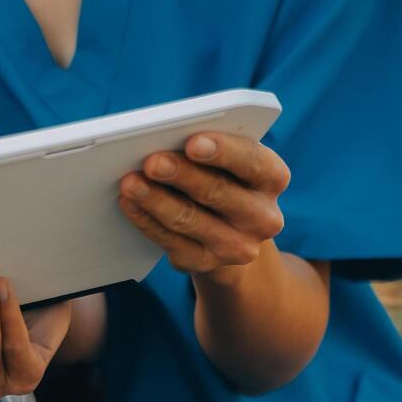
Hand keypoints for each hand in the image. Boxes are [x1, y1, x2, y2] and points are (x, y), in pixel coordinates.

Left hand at [117, 133, 289, 280]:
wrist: (229, 234)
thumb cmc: (222, 179)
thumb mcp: (227, 162)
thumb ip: (206, 147)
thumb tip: (163, 139)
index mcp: (273, 178)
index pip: (252, 162)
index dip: (223, 151)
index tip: (193, 142)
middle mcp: (263, 216)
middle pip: (217, 192)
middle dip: (181, 174)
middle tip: (151, 162)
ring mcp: (236, 245)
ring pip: (189, 219)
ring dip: (155, 199)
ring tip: (129, 182)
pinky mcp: (205, 263)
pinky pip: (170, 241)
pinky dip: (145, 220)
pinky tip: (129, 203)